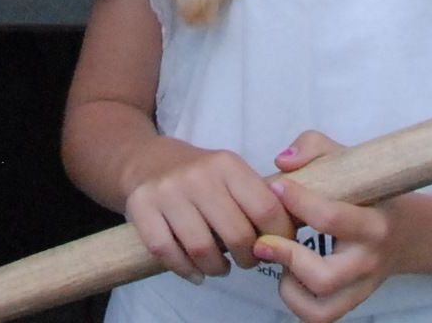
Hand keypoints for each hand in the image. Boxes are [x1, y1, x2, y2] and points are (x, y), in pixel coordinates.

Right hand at [122, 140, 293, 281]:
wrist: (146, 160)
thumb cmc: (199, 175)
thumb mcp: (230, 173)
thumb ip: (257, 198)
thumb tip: (291, 236)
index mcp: (227, 164)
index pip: (266, 209)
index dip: (278, 237)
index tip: (277, 246)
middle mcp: (198, 175)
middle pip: (237, 235)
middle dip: (248, 258)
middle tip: (247, 260)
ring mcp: (167, 191)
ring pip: (202, 249)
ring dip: (217, 268)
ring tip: (221, 267)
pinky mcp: (140, 207)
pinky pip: (167, 253)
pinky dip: (186, 270)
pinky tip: (196, 271)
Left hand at [260, 132, 397, 322]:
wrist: (408, 232)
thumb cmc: (370, 191)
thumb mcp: (350, 160)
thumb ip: (314, 147)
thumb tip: (283, 162)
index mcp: (373, 223)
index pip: (332, 218)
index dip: (297, 201)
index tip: (275, 185)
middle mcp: (369, 261)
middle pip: (323, 276)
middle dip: (286, 257)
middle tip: (263, 237)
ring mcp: (361, 287)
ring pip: (320, 305)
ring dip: (289, 284)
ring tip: (280, 258)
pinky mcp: (351, 303)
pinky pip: (319, 316)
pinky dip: (296, 301)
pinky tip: (290, 274)